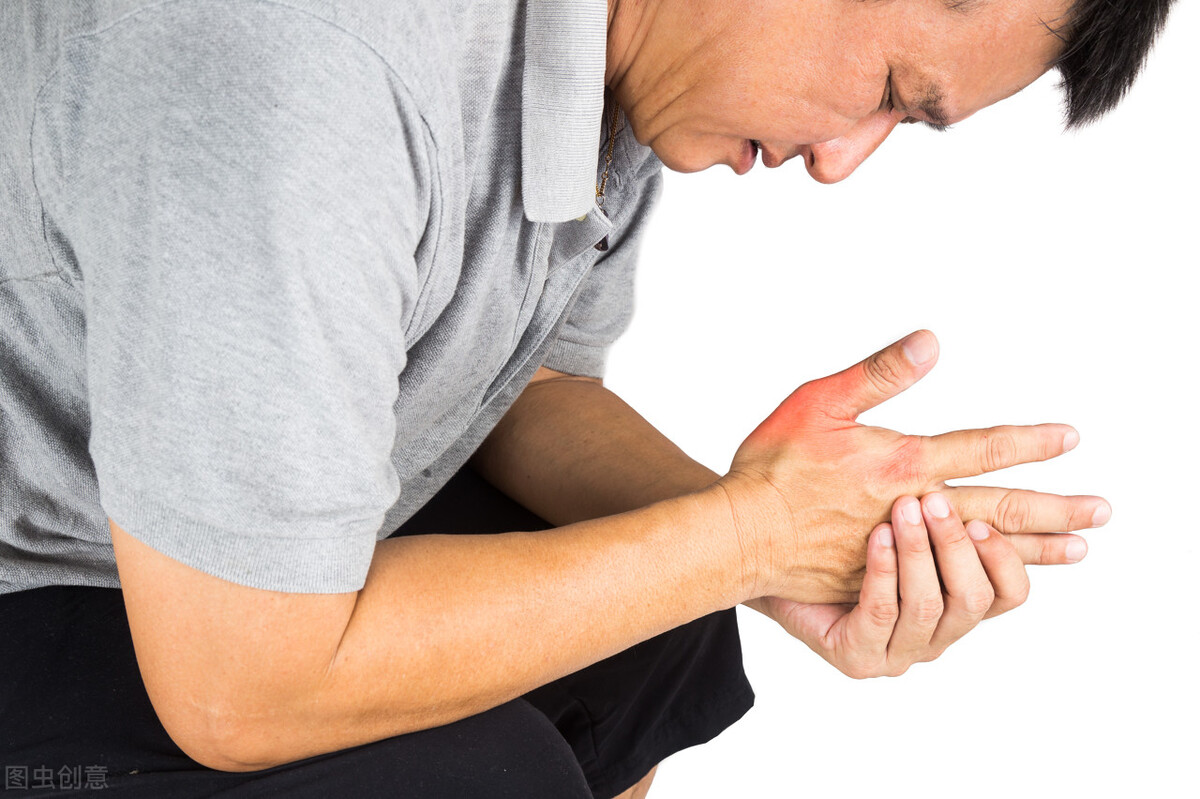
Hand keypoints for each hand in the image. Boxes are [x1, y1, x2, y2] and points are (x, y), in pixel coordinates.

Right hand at [715, 330, 1106, 604]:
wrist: (742, 531)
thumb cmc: (773, 466)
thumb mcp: (820, 401)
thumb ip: (878, 373)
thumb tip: (931, 341)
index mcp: (901, 462)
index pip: (982, 447)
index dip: (1030, 441)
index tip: (1070, 438)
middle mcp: (912, 508)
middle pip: (999, 507)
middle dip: (1055, 509)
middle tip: (1100, 512)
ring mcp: (901, 548)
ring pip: (981, 548)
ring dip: (1034, 549)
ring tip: (1077, 551)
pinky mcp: (884, 577)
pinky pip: (947, 581)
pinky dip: (984, 580)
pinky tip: (1005, 583)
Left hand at [744, 491, 1027, 677]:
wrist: (765, 549)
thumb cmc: (835, 523)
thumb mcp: (901, 499)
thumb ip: (946, 486)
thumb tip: (997, 437)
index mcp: (954, 597)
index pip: (1011, 592)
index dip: (1011, 558)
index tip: (987, 518)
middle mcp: (935, 629)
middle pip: (976, 598)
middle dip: (957, 545)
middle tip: (936, 501)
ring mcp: (897, 649)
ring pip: (929, 606)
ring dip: (919, 552)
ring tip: (904, 508)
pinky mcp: (858, 656)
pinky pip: (881, 613)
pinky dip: (883, 571)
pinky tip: (875, 536)